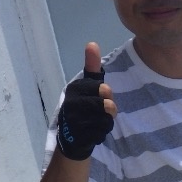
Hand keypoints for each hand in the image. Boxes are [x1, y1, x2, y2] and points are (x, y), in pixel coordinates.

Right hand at [56, 43, 115, 160]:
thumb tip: (92, 43)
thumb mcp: (88, 86)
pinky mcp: (78, 136)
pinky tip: (94, 132)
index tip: (100, 97)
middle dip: (110, 110)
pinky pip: (103, 132)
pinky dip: (102, 133)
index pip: (104, 89)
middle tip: (102, 112)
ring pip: (107, 119)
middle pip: (108, 104)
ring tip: (96, 122)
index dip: (107, 95)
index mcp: (74, 88)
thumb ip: (92, 67)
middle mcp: (71, 103)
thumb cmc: (83, 108)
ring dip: (107, 122)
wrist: (72, 138)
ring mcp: (74, 120)